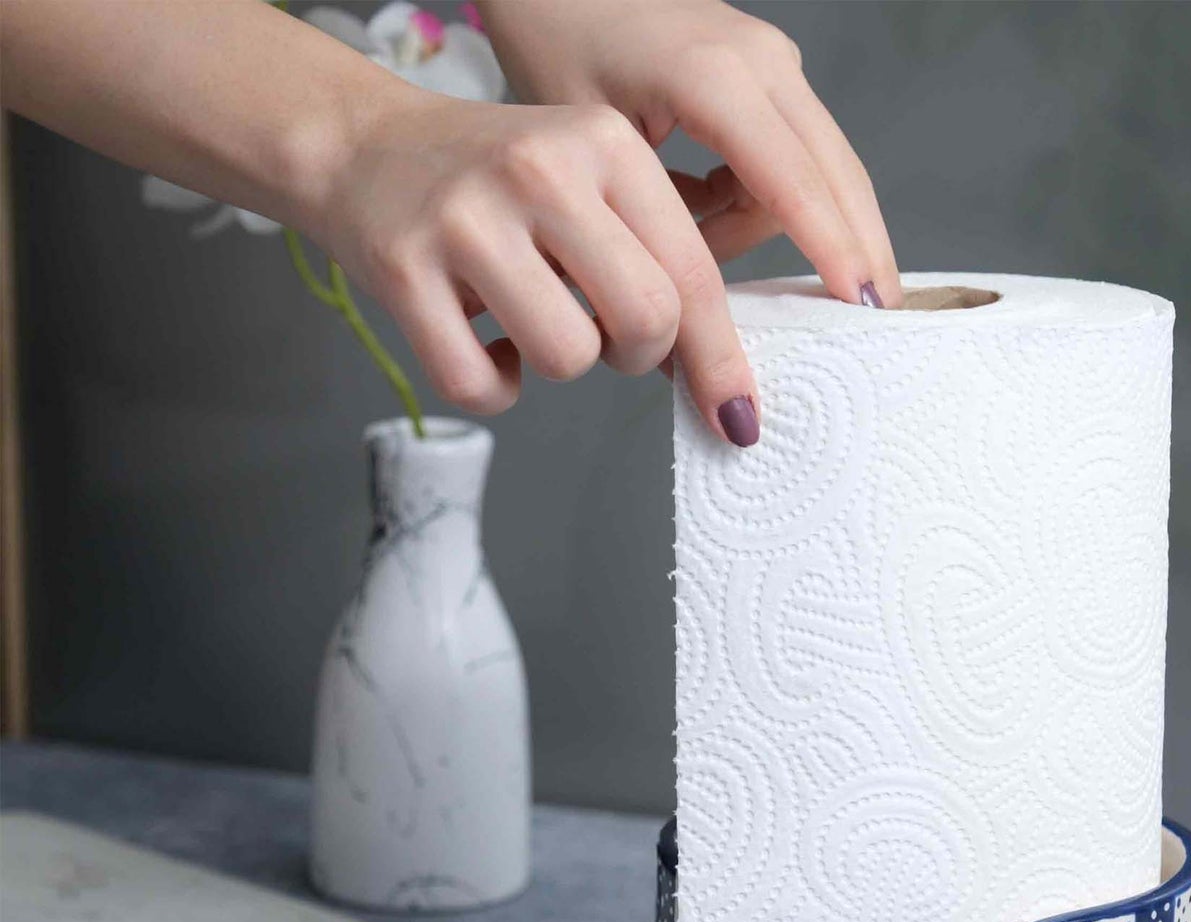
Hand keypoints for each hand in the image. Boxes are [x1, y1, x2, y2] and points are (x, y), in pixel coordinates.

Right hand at [319, 92, 763, 442]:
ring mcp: (466, 219)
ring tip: (533, 321)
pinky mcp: (404, 270)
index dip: (721, 359)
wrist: (361, 145)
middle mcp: (540, 170)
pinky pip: (482, 384)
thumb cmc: (498, 185)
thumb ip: (653, 253)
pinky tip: (485, 344)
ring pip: (568, 357)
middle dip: (638, 355)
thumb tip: (716, 373)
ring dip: (560, 364)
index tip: (737, 416)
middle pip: (645, 320)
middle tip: (606, 336)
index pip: (692, 273)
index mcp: (604, 143)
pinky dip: (494, 385)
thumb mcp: (587, 180)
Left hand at [482, 0, 900, 304]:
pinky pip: (792, 158)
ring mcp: (772, 63)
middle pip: (836, 173)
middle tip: (880, 313)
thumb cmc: (558, 52)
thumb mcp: (597, 154)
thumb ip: (655, 229)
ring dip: (786, 230)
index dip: (829, 247)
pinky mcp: (769, 73)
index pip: (792, 182)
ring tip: (723, 258)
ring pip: (819, 171)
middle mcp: (762, 63)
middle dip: (859, 246)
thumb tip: (693, 322)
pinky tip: (715, 223)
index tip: (856, 302)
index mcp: (715, 79)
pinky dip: (767, 204)